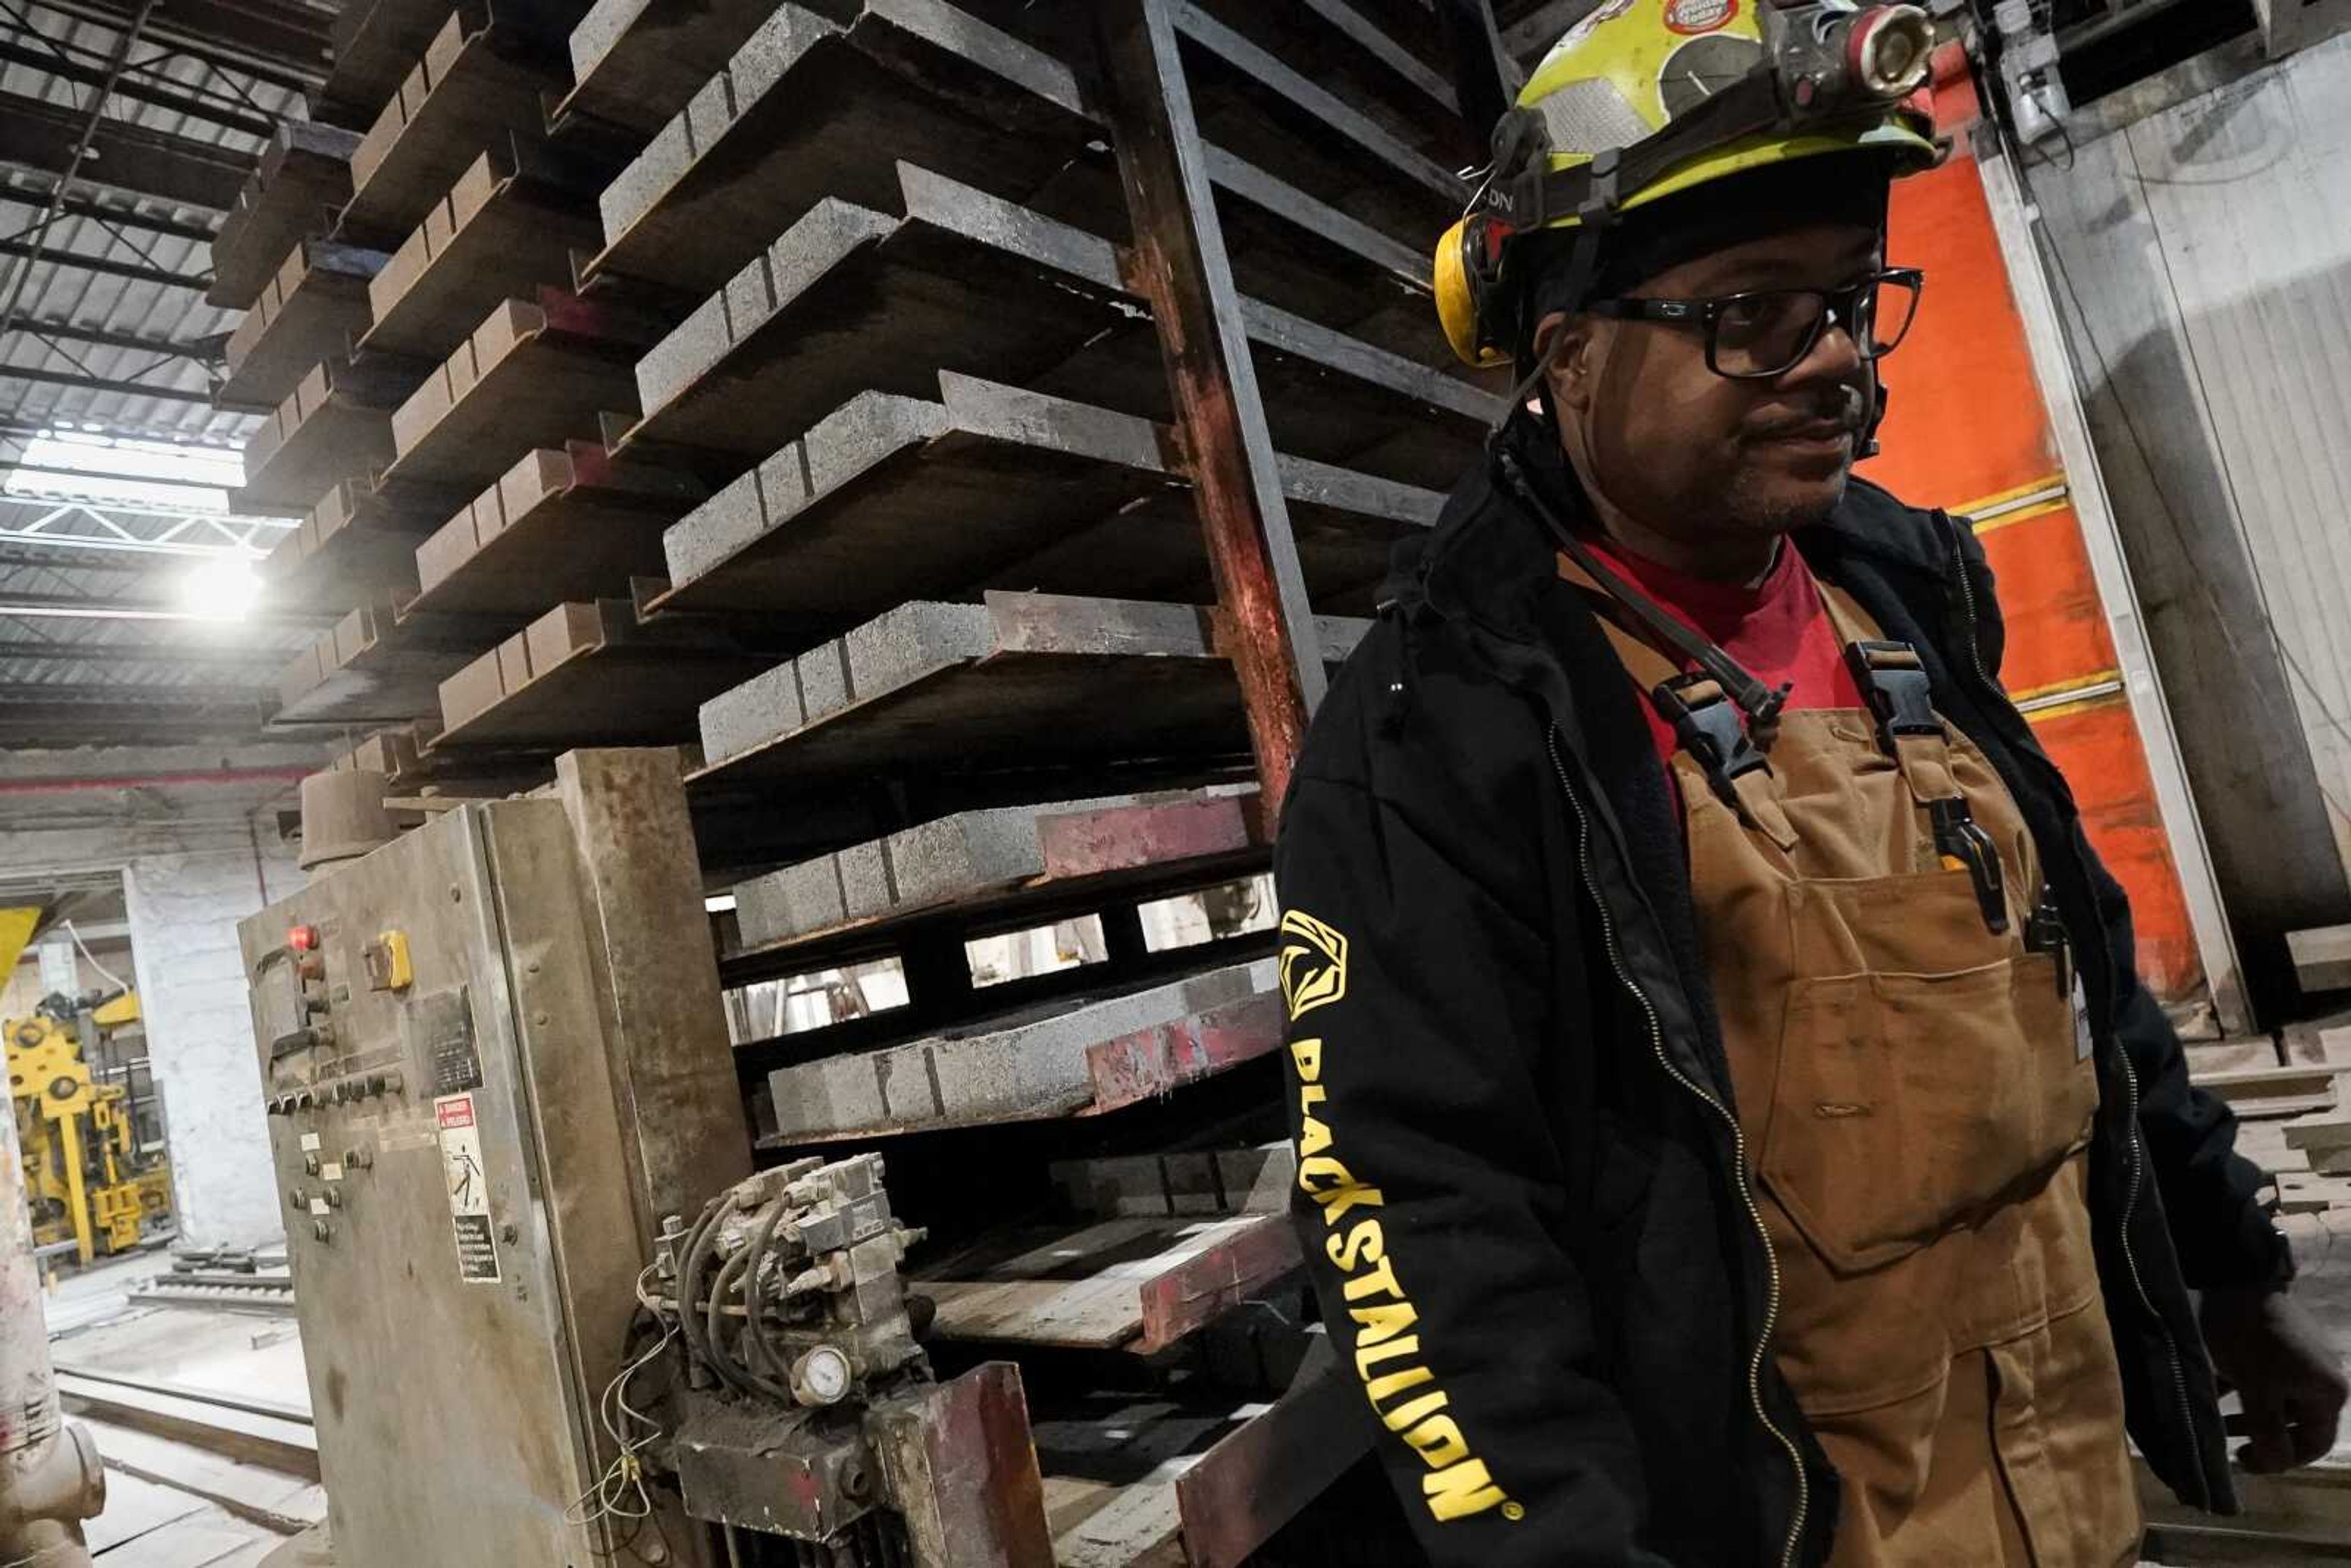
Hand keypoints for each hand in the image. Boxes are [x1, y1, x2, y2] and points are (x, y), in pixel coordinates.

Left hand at [2199, 1285, 2346, 1473]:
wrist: (2235, 1276)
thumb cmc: (2248, 1338)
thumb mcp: (2256, 1390)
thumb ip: (2268, 1432)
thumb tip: (2275, 1464)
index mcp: (2328, 1392)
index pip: (2314, 1444)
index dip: (2281, 1460)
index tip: (2243, 1459)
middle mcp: (2324, 1377)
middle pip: (2295, 1423)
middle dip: (2261, 1434)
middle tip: (2228, 1439)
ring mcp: (2304, 1358)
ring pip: (2276, 1399)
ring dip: (2248, 1411)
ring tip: (2216, 1414)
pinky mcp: (2282, 1342)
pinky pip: (2267, 1376)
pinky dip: (2244, 1386)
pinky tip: (2213, 1385)